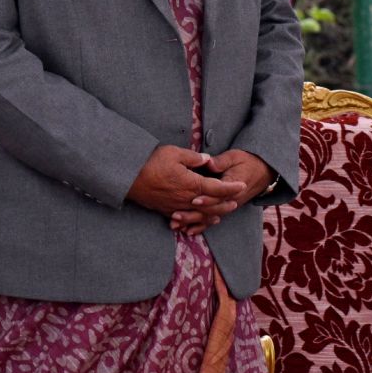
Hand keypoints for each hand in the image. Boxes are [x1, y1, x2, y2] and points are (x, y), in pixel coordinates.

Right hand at [128, 146, 246, 229]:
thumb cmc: (151, 162)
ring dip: (215, 213)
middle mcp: (186, 199)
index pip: (217, 188)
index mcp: (191, 184)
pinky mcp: (167, 211)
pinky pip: (188, 218)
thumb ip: (193, 158)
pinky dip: (199, 219)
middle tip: (237, 199)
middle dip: (226, 203)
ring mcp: (177, 207)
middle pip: (212, 205)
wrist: (128, 178)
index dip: (231, 188)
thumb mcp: (174, 153)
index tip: (242, 186)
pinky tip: (204, 218)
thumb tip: (208, 160)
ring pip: (201, 214)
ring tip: (225, 211)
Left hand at [169, 150, 273, 236]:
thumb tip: (209, 163)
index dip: (206, 198)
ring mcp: (228, 207)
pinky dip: (200, 226)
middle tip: (176, 214)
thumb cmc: (246, 161)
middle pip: (211, 210)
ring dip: (193, 222)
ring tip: (176, 224)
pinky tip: (187, 231)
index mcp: (234, 186)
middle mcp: (231, 200)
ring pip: (209, 218)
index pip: (219, 195)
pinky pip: (212, 221)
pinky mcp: (225, 209)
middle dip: (193, 213)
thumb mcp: (235, 157)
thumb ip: (221, 161)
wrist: (262, 172)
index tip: (192, 198)